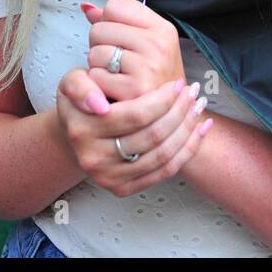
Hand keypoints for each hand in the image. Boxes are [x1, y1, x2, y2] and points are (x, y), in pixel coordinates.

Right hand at [55, 70, 211, 197]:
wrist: (75, 135)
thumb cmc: (81, 104)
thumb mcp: (71, 83)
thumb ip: (81, 86)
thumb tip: (99, 105)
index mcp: (82, 131)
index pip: (135, 116)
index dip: (162, 100)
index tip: (177, 84)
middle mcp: (94, 159)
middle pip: (152, 136)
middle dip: (179, 111)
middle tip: (193, 91)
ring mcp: (109, 178)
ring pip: (162, 155)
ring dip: (187, 129)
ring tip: (198, 106)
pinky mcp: (123, 189)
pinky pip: (164, 171)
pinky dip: (188, 149)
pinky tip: (200, 129)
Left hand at [81, 0, 184, 102]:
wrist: (167, 112)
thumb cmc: (152, 75)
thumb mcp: (145, 42)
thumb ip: (115, 21)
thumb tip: (86, 7)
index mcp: (163, 28)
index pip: (114, 7)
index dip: (109, 23)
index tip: (121, 40)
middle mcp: (159, 45)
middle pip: (100, 28)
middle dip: (101, 45)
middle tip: (117, 61)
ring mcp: (149, 67)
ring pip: (95, 52)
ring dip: (98, 65)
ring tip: (116, 74)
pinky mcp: (134, 90)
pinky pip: (95, 75)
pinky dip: (98, 83)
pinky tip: (113, 88)